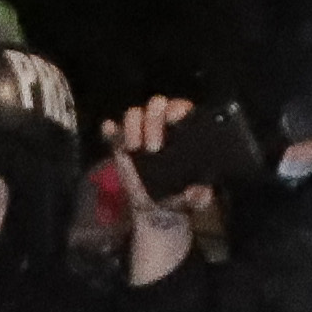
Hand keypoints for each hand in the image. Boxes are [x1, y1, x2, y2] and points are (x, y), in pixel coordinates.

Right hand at [102, 95, 231, 267]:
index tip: (174, 121)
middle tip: (154, 147)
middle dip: (154, 119)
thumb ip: (200, 196)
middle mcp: (160, 124)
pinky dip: (110, 129)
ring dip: (133, 126)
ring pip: (134, 114)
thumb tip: (198, 191)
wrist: (155, 206)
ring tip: (135, 147)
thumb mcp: (195, 198)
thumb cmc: (179, 192)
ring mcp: (138, 132)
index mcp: (183, 129)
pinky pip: (112, 131)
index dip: (177, 109)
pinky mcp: (120, 144)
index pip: (180, 108)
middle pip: (156, 105)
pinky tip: (110, 130)